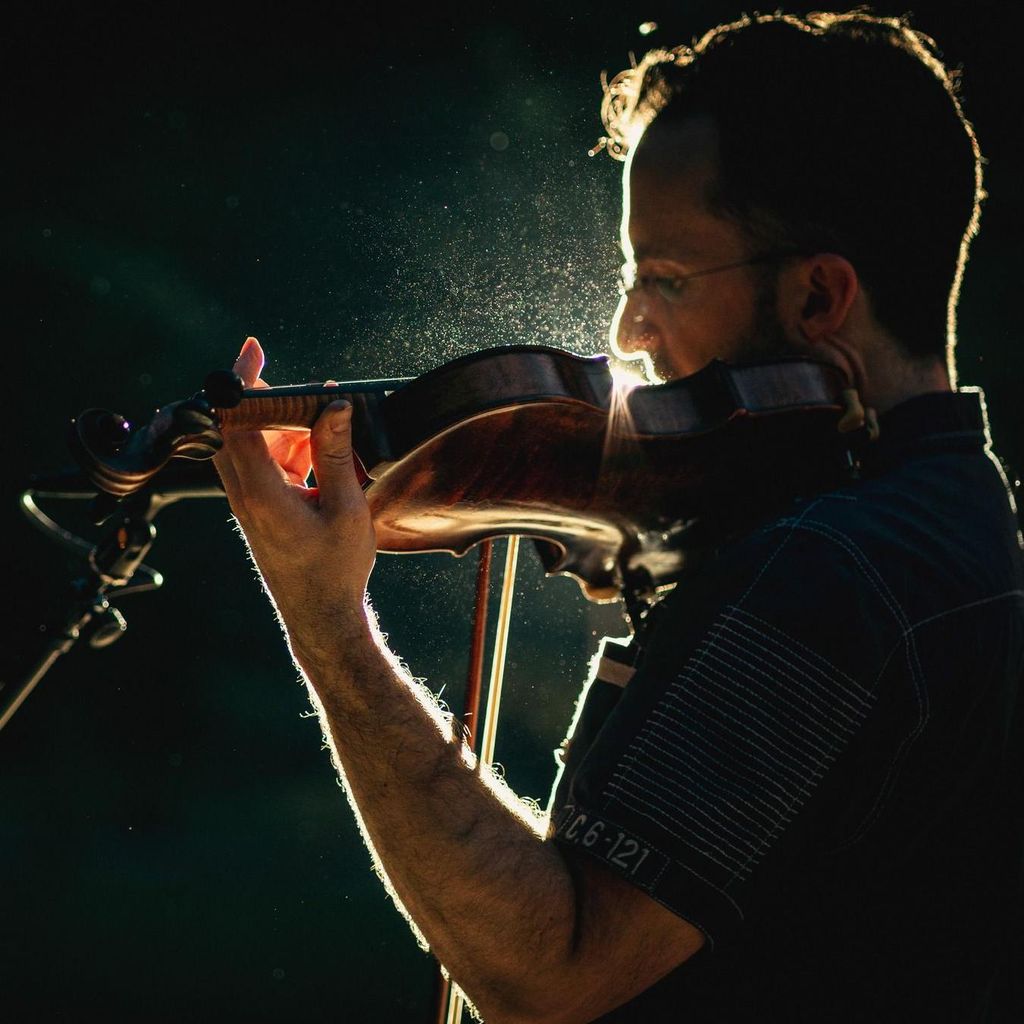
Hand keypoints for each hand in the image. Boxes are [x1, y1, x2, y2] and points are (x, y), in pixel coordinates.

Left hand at [213, 337, 376, 660]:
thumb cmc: (334, 570)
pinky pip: (265, 463)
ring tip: (331, 430)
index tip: (254, 350)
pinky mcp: (259, 508)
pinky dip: (291, 450)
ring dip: (288, 429)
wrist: (321, 616)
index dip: (241, 382)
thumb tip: (334, 404)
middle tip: (311, 391)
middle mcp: (245, 494)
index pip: (234, 422)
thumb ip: (334, 453)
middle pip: (238, 426)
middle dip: (270, 399)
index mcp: (261, 493)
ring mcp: (249, 501)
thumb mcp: (345, 508)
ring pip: (254, 444)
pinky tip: (325, 453)